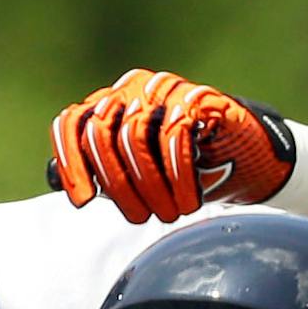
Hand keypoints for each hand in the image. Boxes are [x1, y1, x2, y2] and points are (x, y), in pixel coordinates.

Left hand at [49, 69, 298, 223]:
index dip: (72, 163)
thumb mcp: (142, 172)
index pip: (73, 123)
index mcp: (112, 103)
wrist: (251, 158)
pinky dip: (178, 175)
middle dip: (118, 184)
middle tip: (139, 218)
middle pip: (100, 133)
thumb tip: (57, 179)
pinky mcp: (199, 97)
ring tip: (170, 214)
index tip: (83, 201)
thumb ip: (104, 171)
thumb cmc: (193, 167)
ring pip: (133, 135)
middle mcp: (133, 90)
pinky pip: (173, 134)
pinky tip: (190, 199)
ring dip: (150, 185)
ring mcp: (166, 90)